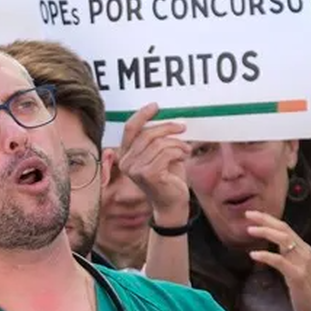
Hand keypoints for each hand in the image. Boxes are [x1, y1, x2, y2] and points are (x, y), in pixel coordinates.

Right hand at [117, 103, 191, 221]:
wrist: (172, 204)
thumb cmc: (168, 178)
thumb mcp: (160, 154)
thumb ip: (157, 139)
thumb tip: (168, 119)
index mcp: (125, 155)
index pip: (130, 129)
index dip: (142, 115)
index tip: (156, 106)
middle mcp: (126, 163)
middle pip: (147, 134)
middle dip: (168, 128)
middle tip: (183, 128)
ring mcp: (135, 170)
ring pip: (159, 143)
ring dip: (177, 144)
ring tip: (185, 150)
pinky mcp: (148, 175)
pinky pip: (167, 153)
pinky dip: (179, 152)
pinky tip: (184, 157)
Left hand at [245, 210, 310, 310]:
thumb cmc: (307, 293)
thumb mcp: (296, 270)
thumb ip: (287, 258)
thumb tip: (274, 250)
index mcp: (303, 249)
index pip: (285, 228)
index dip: (269, 219)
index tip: (252, 214)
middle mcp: (305, 252)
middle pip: (284, 229)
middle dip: (265, 219)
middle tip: (248, 214)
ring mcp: (303, 263)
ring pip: (283, 240)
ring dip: (265, 232)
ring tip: (249, 230)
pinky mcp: (298, 276)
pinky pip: (280, 261)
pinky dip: (265, 255)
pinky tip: (253, 255)